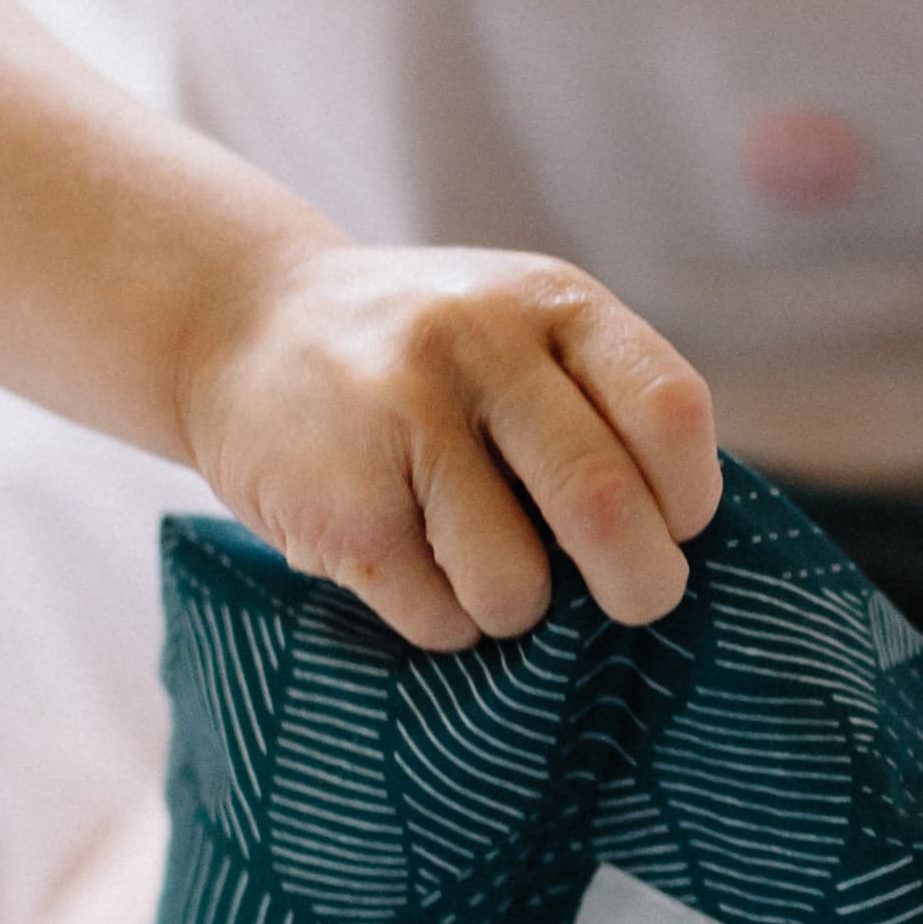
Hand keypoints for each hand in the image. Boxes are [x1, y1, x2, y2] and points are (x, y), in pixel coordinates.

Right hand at [175, 233, 719, 648]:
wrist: (235, 322)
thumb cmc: (421, 364)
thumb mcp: (520, 335)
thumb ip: (601, 411)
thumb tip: (679, 557)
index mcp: (552, 303)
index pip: (671, 414)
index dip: (687, 500)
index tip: (666, 527)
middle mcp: (480, 345)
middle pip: (605, 507)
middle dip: (637, 586)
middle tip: (625, 602)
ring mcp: (402, 420)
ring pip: (517, 585)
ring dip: (516, 611)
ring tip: (477, 565)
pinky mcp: (342, 505)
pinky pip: (437, 616)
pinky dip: (442, 620)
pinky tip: (407, 563)